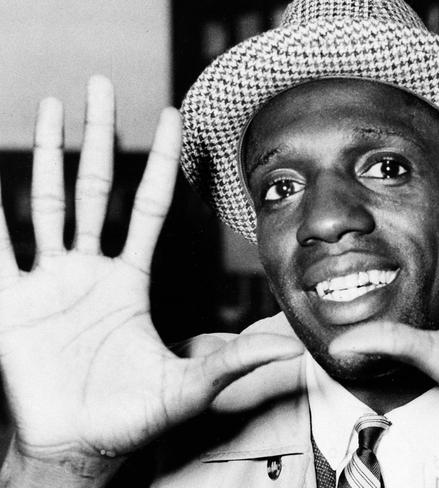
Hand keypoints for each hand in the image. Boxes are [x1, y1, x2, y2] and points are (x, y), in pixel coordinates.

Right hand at [0, 77, 302, 476]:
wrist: (78, 446)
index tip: (172, 119)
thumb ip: (241, 360)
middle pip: (96, 188)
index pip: (150, 207)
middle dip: (99, 137)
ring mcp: (48, 281)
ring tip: (49, 106)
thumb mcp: (193, 382)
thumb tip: (298, 347)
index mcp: (130, 280)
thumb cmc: (132, 417)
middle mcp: (90, 270)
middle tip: (101, 87)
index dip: (161, 163)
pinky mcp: (10, 303)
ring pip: (47, 203)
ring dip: (46, 155)